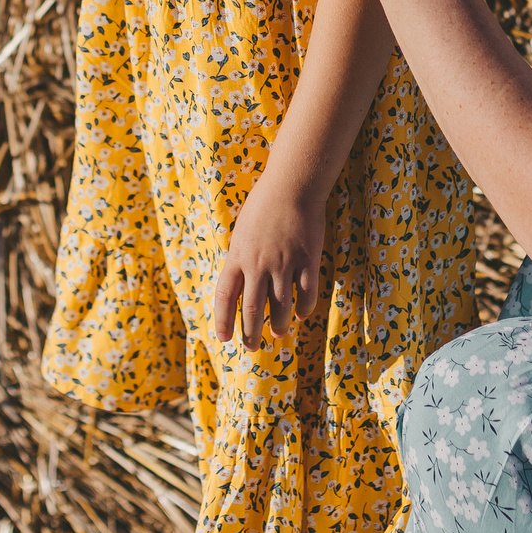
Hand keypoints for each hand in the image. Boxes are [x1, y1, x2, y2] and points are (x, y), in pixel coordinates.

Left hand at [211, 175, 324, 348]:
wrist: (292, 185)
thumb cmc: (264, 205)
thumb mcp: (242, 232)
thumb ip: (240, 259)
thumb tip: (239, 285)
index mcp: (238, 256)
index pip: (226, 297)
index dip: (224, 320)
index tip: (224, 338)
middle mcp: (258, 264)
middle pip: (252, 310)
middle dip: (251, 333)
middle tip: (252, 347)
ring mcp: (284, 263)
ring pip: (281, 307)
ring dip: (279, 325)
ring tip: (279, 333)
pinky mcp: (307, 260)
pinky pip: (306, 294)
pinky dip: (304, 308)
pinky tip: (302, 314)